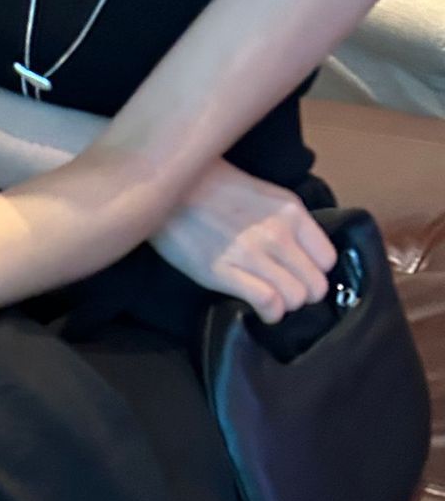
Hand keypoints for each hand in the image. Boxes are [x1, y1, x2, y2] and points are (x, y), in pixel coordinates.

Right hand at [149, 159, 339, 322]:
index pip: (327, 260)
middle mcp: (279, 234)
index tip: (301, 277)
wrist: (173, 187)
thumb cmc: (216, 190)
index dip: (316, 274)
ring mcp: (253, 254)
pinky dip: (270, 314)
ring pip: (295, 298)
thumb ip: (287, 223)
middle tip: (285, 294)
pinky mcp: (224, 272)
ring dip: (286, 307)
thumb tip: (299, 254)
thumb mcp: (265, 196)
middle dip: (303, 296)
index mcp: (292, 213)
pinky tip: (261, 311)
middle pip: (315, 285)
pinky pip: (267, 302)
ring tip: (271, 302)